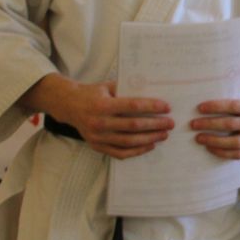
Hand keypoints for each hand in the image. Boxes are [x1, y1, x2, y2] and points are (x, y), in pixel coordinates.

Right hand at [22, 75, 171, 160]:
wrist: (68, 106)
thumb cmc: (92, 93)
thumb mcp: (108, 86)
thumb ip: (127, 88)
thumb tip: (153, 89)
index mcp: (103, 105)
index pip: (132, 106)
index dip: (151, 107)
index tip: (167, 107)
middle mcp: (99, 122)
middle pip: (133, 126)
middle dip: (155, 125)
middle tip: (170, 123)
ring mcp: (97, 137)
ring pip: (128, 142)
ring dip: (149, 139)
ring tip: (164, 135)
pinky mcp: (97, 146)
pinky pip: (120, 153)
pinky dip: (137, 151)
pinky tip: (150, 145)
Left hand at [189, 88, 239, 159]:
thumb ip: (234, 96)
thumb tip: (207, 93)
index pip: (234, 106)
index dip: (216, 107)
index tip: (200, 108)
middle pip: (231, 124)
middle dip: (210, 124)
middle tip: (194, 124)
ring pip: (234, 143)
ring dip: (214, 141)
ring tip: (199, 138)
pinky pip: (237, 154)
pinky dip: (222, 153)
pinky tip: (210, 148)